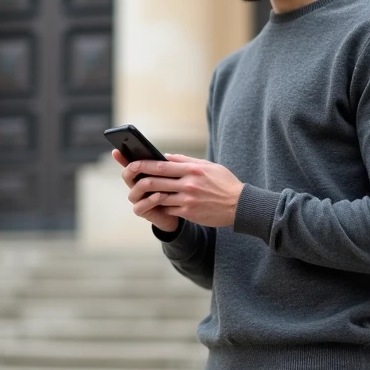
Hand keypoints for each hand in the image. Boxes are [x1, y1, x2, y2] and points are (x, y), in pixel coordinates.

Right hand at [111, 149, 180, 232]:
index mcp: (140, 175)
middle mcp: (135, 186)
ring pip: (136, 189)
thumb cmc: (173, 190)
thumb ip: (166, 166)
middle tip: (140, 164)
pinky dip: (152, 199)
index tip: (117, 150)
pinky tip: (162, 195)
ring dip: (149, 183)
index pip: (128, 163)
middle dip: (133, 168)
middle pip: (127, 174)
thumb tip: (165, 155)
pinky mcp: (141, 211)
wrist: (178, 211)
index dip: (121, 157)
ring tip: (161, 180)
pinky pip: (141, 205)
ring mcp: (137, 199)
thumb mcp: (171, 175)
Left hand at [117, 152, 244, 228]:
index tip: (133, 162)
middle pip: (156, 181)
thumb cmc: (224, 183)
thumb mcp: (208, 166)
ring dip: (148, 194)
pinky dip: (161, 205)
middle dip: (140, 179)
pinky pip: (168, 208)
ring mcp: (188, 199)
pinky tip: (156, 203)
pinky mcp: (189, 212)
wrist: (239, 205)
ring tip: (140, 191)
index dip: (144, 164)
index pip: (162, 165)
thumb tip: (166, 157)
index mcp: (193, 169)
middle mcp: (188, 184)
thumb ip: (186, 161)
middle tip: (130, 177)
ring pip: (159, 196)